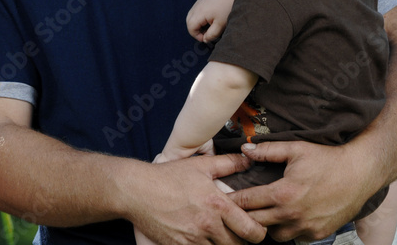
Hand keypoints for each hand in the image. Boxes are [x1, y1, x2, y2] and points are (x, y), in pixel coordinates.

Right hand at [127, 153, 265, 244]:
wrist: (137, 191)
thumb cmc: (168, 177)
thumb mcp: (200, 165)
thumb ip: (227, 164)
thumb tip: (247, 159)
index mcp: (217, 204)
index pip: (251, 230)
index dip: (259, 232)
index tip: (257, 227)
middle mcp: (208, 225)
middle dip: (242, 240)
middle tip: (238, 231)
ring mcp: (193, 239)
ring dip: (223, 244)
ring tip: (219, 233)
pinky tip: (202, 238)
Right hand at [187, 0, 236, 42]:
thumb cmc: (229, 9)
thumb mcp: (220, 26)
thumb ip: (211, 35)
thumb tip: (204, 39)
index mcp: (199, 12)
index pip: (191, 27)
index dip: (196, 35)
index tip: (206, 38)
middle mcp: (197, 4)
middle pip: (189, 20)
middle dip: (195, 29)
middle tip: (206, 33)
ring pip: (193, 13)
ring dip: (198, 21)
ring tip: (210, 25)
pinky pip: (198, 7)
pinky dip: (201, 14)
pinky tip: (212, 16)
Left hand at [231, 141, 377, 241]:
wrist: (360, 172)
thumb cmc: (327, 159)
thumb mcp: (295, 149)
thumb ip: (267, 151)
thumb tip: (244, 149)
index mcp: (283, 194)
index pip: (247, 202)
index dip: (232, 200)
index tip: (220, 199)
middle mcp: (292, 215)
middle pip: (255, 223)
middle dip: (244, 216)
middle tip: (236, 209)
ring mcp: (306, 227)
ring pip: (275, 236)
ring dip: (267, 226)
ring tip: (264, 213)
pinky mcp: (318, 234)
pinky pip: (295, 237)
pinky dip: (288, 230)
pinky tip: (286, 217)